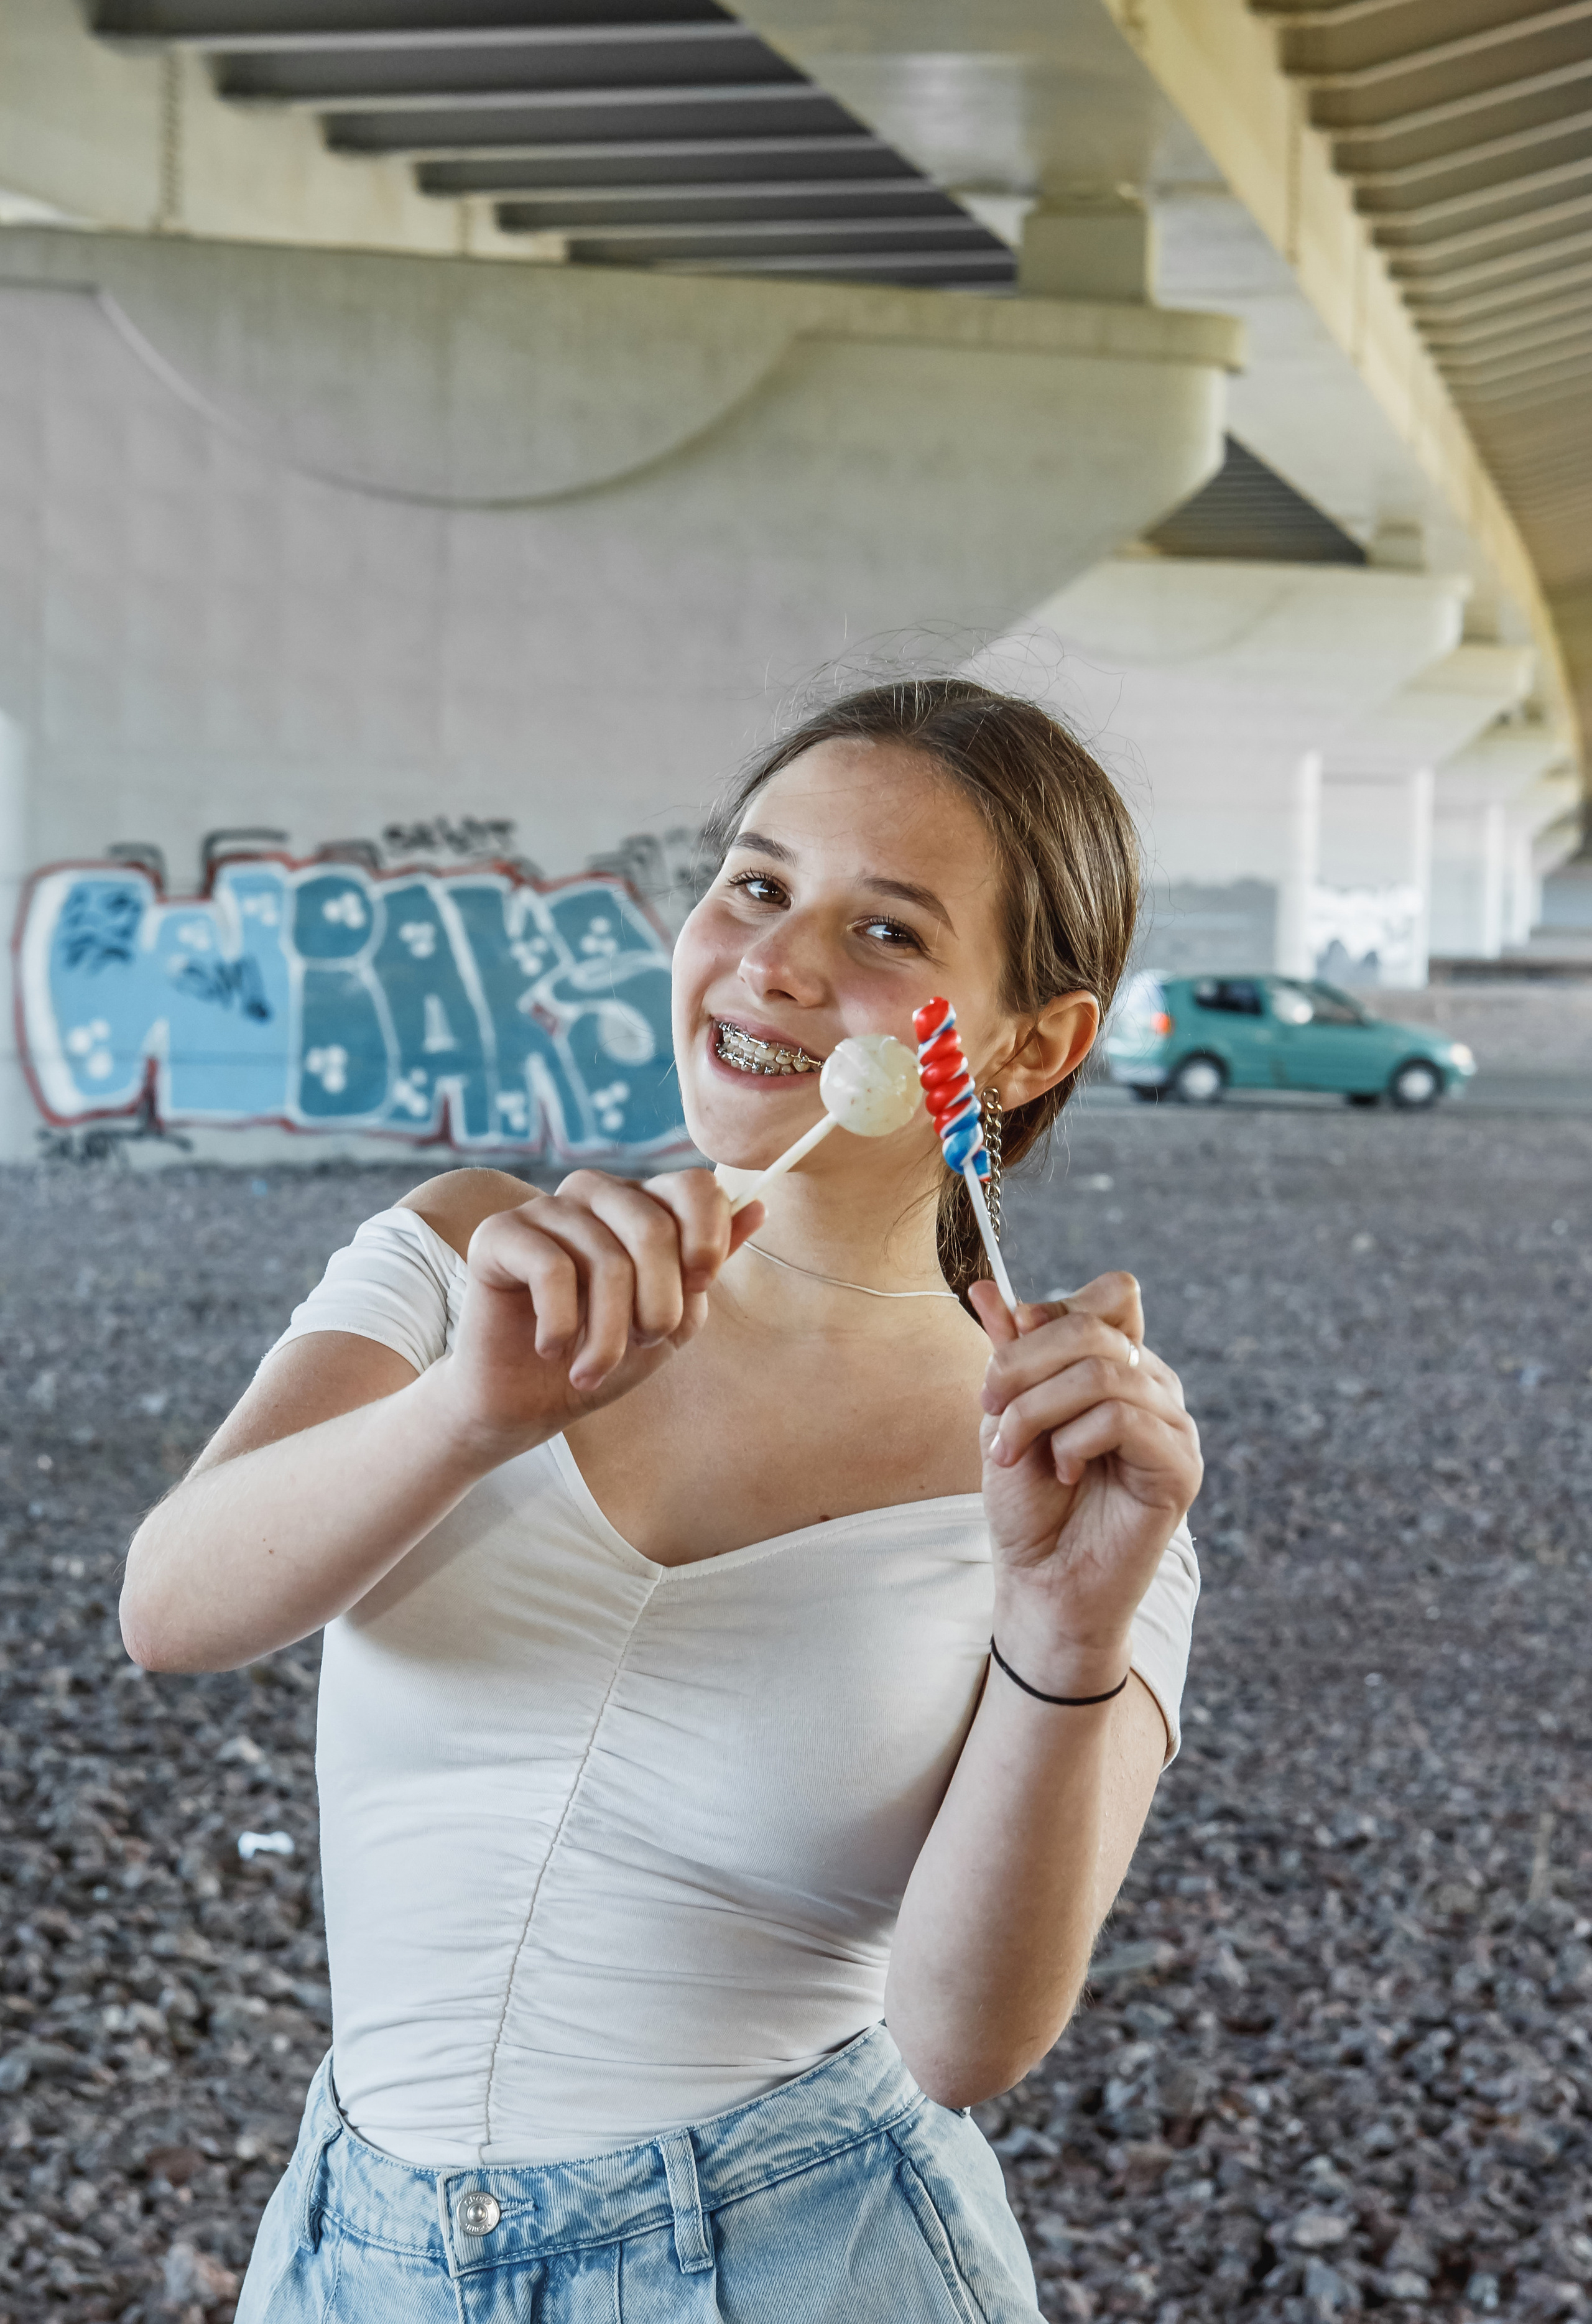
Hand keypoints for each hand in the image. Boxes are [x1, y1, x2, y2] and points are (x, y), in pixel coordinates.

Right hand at [436, 1170, 763, 1453]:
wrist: (524, 1402)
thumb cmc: (601, 1356)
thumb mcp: (672, 1320)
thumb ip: (706, 1267)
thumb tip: (756, 1207)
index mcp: (642, 1205)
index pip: (694, 1186)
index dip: (708, 1239)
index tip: (699, 1288)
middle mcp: (595, 1194)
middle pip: (654, 1228)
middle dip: (659, 1306)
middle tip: (641, 1345)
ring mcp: (545, 1209)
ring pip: (606, 1259)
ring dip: (609, 1334)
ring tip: (594, 1368)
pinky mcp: (499, 1233)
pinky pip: (552, 1269)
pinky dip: (562, 1326)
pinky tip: (552, 1349)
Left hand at [968, 1273, 1201, 1688]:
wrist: (1042, 1582)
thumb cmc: (1028, 1502)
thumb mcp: (1007, 1414)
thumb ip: (1008, 1352)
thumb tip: (985, 1287)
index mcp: (1122, 1364)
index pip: (1111, 1296)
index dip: (1051, 1314)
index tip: (1002, 1358)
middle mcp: (1156, 1385)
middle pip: (1096, 1327)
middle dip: (1024, 1363)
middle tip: (989, 1407)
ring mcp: (1175, 1425)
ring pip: (1103, 1372)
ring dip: (1037, 1410)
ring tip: (1015, 1451)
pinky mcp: (1180, 1467)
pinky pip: (1122, 1419)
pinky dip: (1073, 1442)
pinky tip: (1065, 1474)